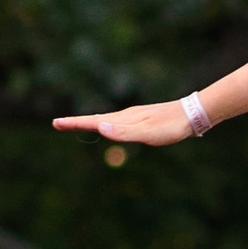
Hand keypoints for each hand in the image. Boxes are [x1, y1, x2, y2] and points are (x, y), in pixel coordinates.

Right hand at [52, 102, 197, 147]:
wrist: (191, 115)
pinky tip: (108, 127)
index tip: (56, 123)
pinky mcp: (142, 120)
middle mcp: (125, 116)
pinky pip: (117, 122)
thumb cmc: (170, 127)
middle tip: (58, 124)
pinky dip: (104, 124)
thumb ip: (124, 132)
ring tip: (76, 124)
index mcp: (123, 119)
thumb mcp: (148, 133)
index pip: (93, 121)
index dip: (74, 123)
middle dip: (76, 122)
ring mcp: (133, 117)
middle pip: (95, 119)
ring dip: (89, 122)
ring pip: (106, 120)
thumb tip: (100, 128)